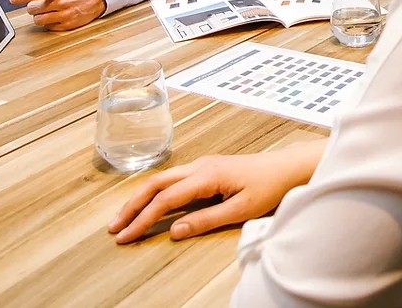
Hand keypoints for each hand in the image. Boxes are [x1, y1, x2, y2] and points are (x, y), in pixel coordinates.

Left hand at [9, 0, 104, 30]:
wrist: (97, 0)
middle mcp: (63, 2)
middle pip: (35, 8)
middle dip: (32, 6)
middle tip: (38, 4)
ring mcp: (65, 15)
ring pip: (39, 20)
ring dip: (38, 16)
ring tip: (44, 11)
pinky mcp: (67, 25)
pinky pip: (48, 27)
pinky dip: (47, 22)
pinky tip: (53, 16)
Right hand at [109, 140, 327, 243]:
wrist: (287, 167)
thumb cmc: (269, 186)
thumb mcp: (240, 210)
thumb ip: (205, 220)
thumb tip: (174, 231)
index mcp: (206, 175)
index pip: (164, 199)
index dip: (142, 219)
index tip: (126, 236)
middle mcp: (199, 166)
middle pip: (155, 184)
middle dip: (131, 206)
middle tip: (114, 227)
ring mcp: (202, 164)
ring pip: (162, 179)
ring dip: (141, 198)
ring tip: (125, 217)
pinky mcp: (206, 168)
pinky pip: (173, 178)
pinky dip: (155, 192)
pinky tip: (149, 204)